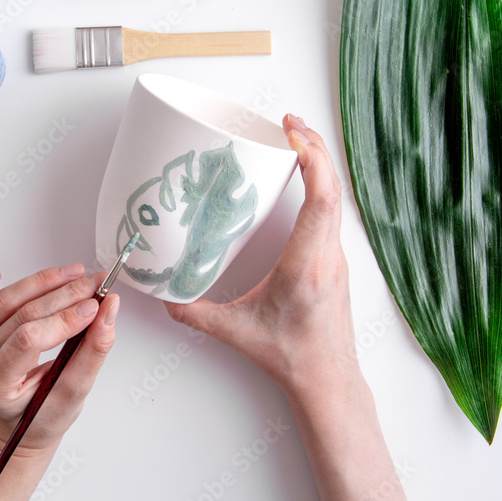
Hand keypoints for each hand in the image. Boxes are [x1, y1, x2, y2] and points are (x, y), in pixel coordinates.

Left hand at [0, 264, 119, 452]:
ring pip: (3, 300)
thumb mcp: (74, 396)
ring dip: (42, 281)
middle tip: (96, 285)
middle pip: (20, 315)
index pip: (28, 339)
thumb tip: (109, 311)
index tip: (96, 306)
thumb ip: (93, 352)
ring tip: (74, 274)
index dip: (64, 318)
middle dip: (64, 295)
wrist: (16, 423)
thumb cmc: (40, 418)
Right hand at [165, 114, 356, 398]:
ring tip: (295, 139)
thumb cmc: (291, 355)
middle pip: (333, 188)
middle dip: (314, 147)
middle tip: (288, 122)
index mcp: (307, 265)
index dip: (312, 160)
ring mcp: (337, 256)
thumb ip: (195, 313)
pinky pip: (333, 211)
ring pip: (337, 198)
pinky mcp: (335, 260)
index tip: (293, 134)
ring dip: (320, 164)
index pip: (321, 201)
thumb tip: (164, 294)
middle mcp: (328, 255)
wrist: (328, 378)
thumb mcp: (235, 332)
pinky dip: (321, 184)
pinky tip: (304, 176)